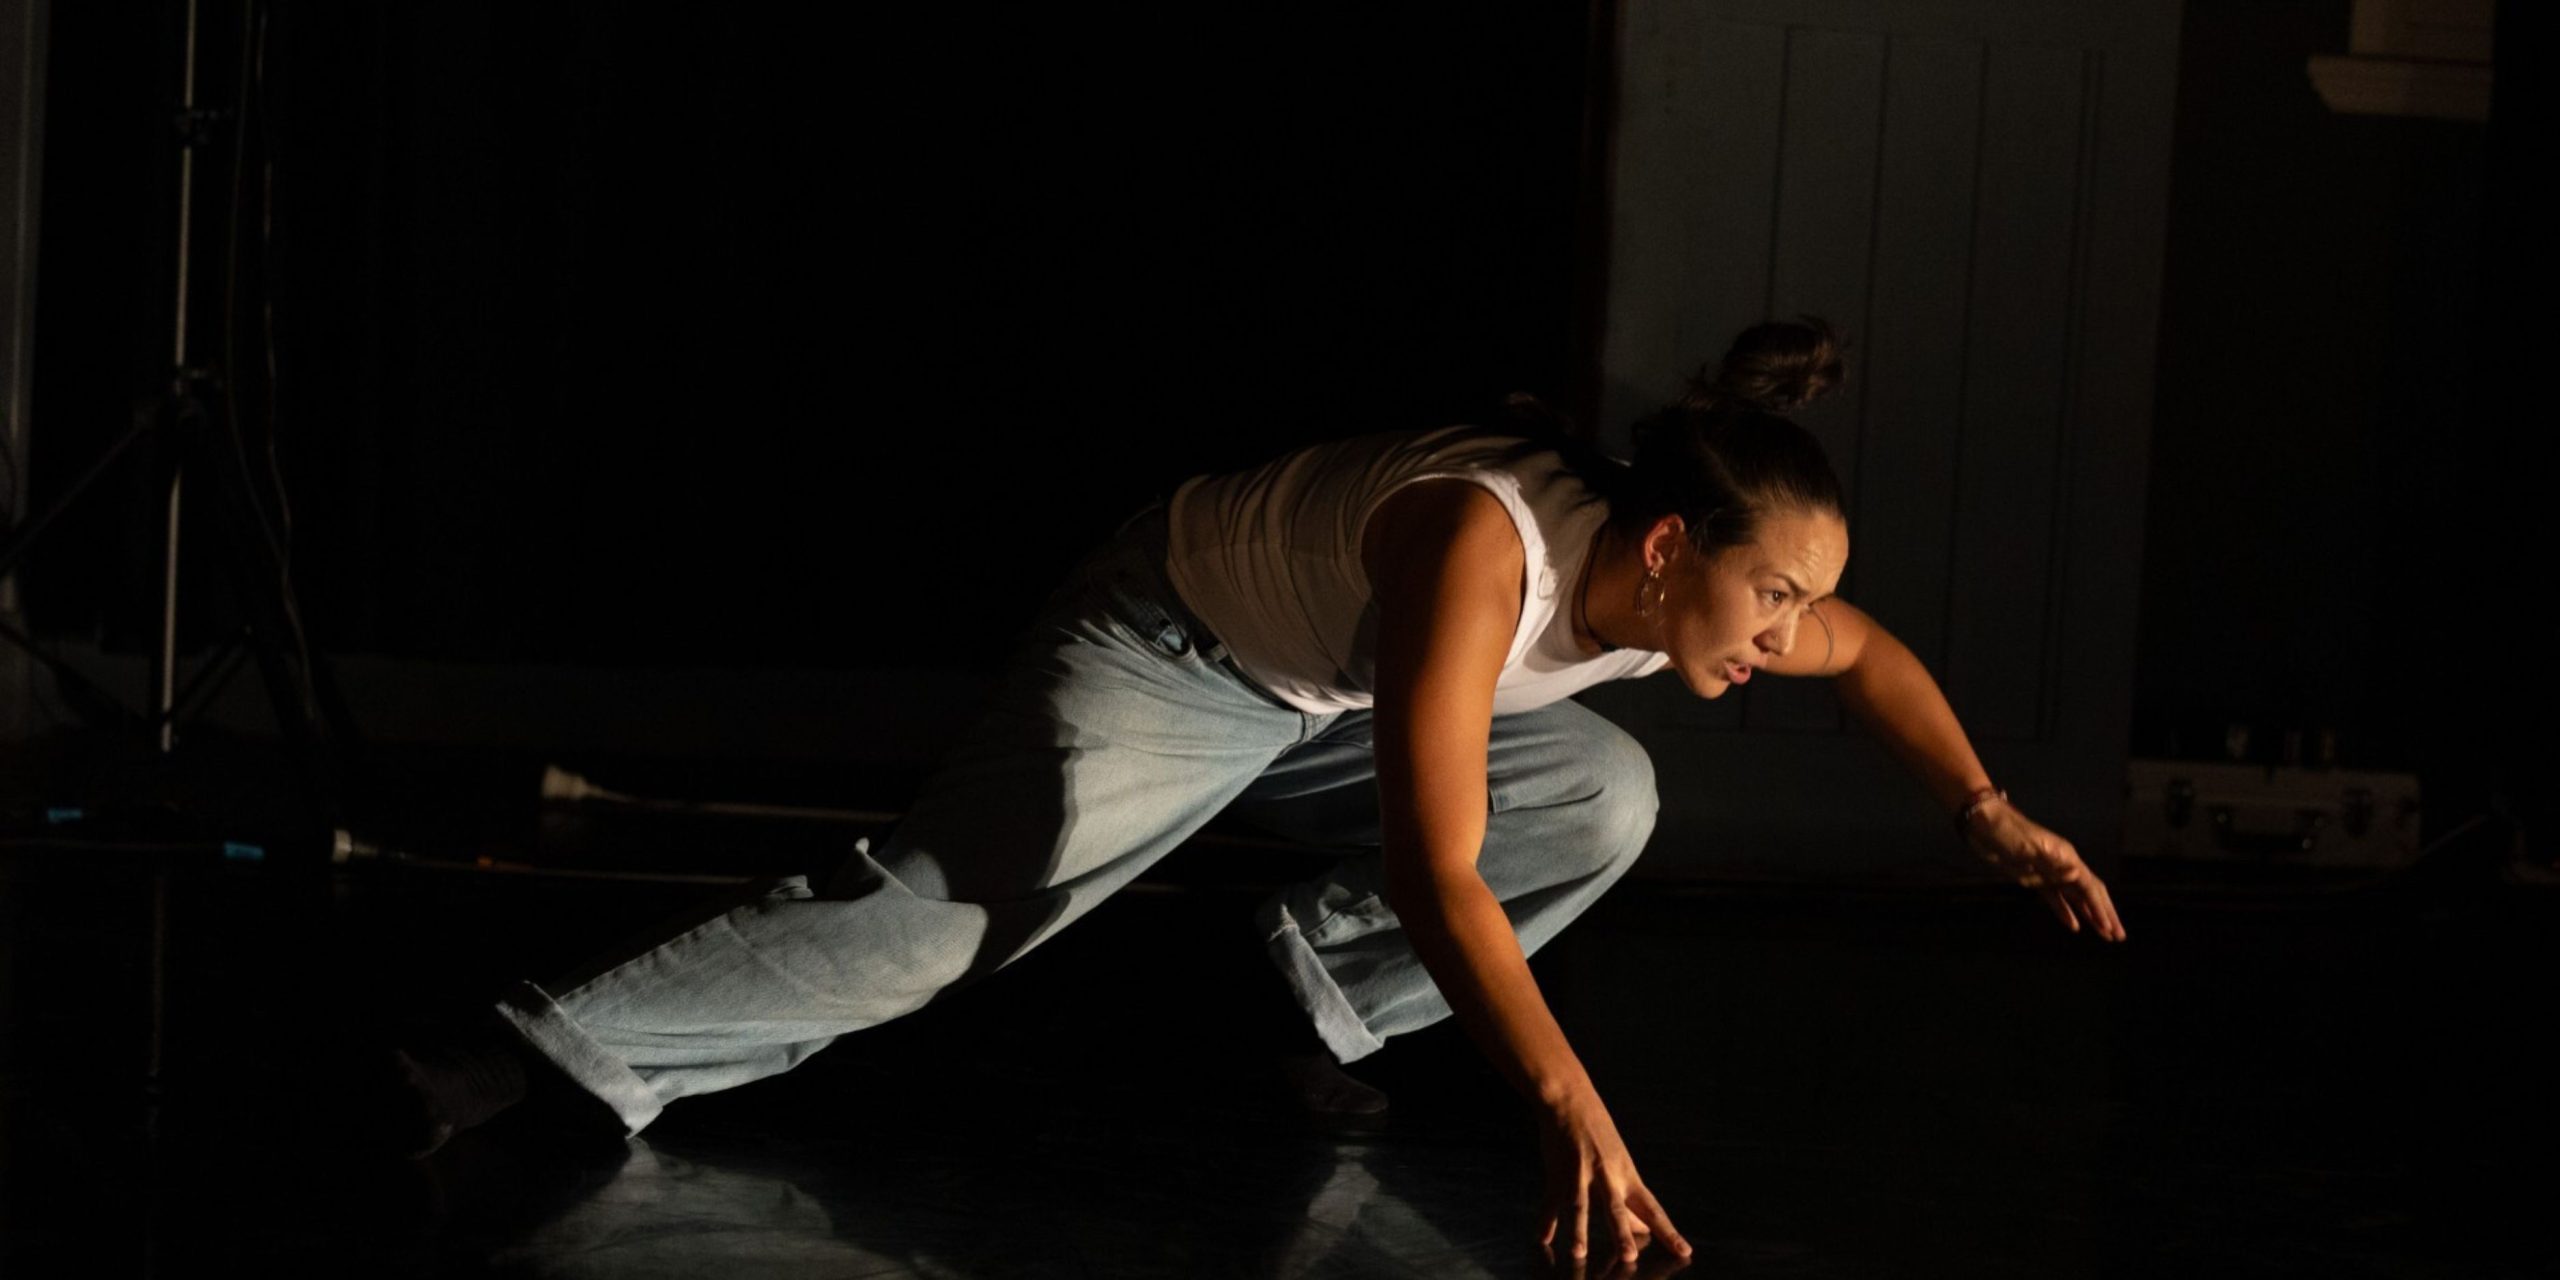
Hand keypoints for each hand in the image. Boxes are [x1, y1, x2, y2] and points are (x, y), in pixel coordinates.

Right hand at [1537, 1089, 1690, 1266]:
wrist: (1570, 1100)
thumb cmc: (1599, 1132)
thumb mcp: (1620, 1162)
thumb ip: (1629, 1198)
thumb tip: (1643, 1229)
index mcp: (1627, 1175)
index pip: (1652, 1209)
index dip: (1668, 1232)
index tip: (1684, 1252)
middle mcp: (1607, 1176)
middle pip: (1616, 1209)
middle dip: (1622, 1234)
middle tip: (1629, 1256)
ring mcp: (1580, 1174)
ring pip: (1581, 1206)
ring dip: (1580, 1231)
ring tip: (1580, 1253)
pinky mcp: (1557, 1171)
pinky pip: (1551, 1200)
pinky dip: (1546, 1220)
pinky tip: (1543, 1239)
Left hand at [1963, 798, 2127, 940]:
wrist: (1983, 824)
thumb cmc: (2007, 831)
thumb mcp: (2027, 847)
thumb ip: (2051, 862)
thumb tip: (2077, 874)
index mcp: (2066, 856)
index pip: (2089, 887)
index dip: (2100, 908)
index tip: (2110, 928)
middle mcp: (2062, 865)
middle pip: (2089, 893)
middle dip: (2104, 914)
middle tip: (2118, 936)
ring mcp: (2049, 873)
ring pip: (2076, 898)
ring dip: (2090, 916)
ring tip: (2105, 934)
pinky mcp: (2034, 879)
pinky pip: (2055, 899)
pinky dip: (2066, 912)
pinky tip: (2074, 926)